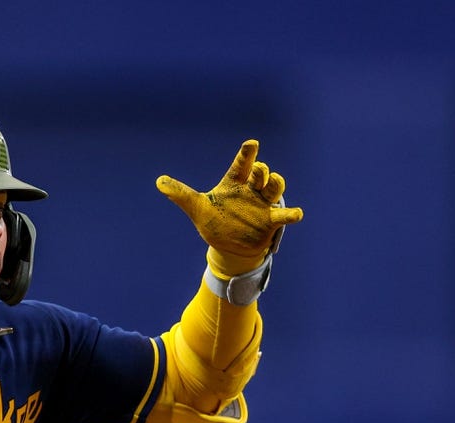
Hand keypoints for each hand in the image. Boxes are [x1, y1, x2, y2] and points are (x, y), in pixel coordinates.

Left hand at [156, 140, 302, 271]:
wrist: (227, 246)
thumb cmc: (213, 221)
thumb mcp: (196, 207)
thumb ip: (180, 194)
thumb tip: (158, 182)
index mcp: (234, 183)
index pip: (242, 164)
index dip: (247, 154)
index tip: (252, 143)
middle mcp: (251, 190)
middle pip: (261, 174)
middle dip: (261, 170)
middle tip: (257, 171)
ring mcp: (263, 205)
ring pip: (275, 188)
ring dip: (276, 183)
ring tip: (272, 183)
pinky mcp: (270, 221)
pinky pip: (284, 215)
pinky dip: (291, 214)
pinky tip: (296, 214)